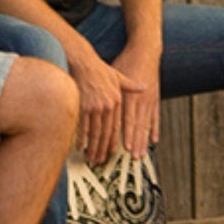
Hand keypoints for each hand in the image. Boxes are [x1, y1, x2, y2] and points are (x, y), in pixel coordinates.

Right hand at [68, 40, 145, 165]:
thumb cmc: (99, 69)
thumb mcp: (118, 76)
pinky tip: (79, 147)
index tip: (111, 153)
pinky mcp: (82, 105)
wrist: (83, 61)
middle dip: (102, 150)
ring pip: (95, 132)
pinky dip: (81, 138)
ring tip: (91, 158)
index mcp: (116, 101)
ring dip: (93, 148)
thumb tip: (144, 88)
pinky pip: (82, 126)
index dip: (113, 142)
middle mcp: (107, 106)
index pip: (116, 127)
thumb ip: (131, 86)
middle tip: (100, 162)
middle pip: (106, 133)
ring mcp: (95, 106)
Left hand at [111, 40, 162, 158]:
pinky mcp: (155, 99)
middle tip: (132, 158)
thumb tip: (92, 105)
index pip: (126, 119)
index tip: (124, 148)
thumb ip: (107, 92)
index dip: (126, 134)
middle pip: (137, 126)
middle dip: (134, 143)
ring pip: (146, 125)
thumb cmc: (126, 62)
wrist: (145, 51)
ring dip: (143, 141)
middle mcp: (141, 100)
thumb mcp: (113, 75)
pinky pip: (155, 118)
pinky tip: (154, 141)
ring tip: (141, 154)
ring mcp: (150, 100)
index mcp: (128, 95)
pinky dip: (155, 129)